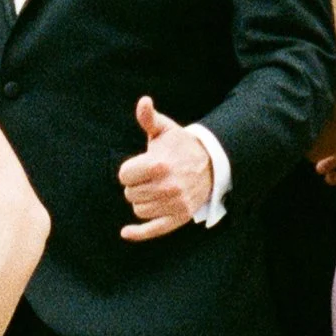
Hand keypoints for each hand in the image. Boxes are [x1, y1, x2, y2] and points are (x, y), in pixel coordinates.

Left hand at [118, 97, 214, 239]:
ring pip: (139, 209)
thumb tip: (144, 102)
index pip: (124, 176)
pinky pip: (153, 230)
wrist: (211, 163)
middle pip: (130, 194)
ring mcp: (174, 204)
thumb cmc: (181, 146)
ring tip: (155, 188)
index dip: (129, 171)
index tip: (139, 166)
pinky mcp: (180, 217)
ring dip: (142, 200)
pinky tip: (126, 232)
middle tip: (150, 177)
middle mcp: (167, 187)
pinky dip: (138, 233)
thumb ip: (149, 118)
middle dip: (136, 185)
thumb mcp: (164, 130)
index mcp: (159, 165)